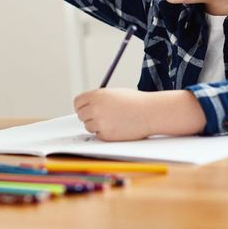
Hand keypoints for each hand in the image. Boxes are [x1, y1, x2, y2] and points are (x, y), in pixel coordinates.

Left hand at [74, 88, 206, 140]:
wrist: (150, 112)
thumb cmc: (134, 102)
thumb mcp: (112, 93)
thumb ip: (97, 99)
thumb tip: (85, 106)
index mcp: (96, 95)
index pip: (77, 102)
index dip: (82, 106)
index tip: (86, 109)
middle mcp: (95, 108)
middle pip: (81, 115)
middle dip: (88, 116)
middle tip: (100, 116)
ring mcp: (99, 122)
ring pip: (88, 126)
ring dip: (97, 125)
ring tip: (113, 121)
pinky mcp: (106, 135)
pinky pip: (98, 135)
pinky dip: (105, 133)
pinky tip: (117, 127)